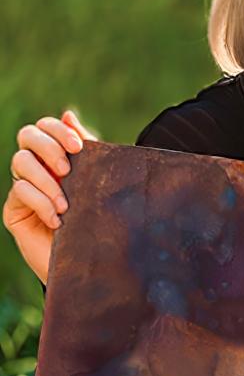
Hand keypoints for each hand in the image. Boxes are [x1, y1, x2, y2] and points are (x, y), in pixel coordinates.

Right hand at [3, 110, 95, 283]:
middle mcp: (37, 167)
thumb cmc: (97, 221)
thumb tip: (68, 113)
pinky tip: (58, 221)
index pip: (46, 127)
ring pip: (20, 162)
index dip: (58, 130)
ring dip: (45, 180)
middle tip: (68, 170)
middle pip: (27, 135)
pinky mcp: (14, 210)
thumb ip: (86, 150)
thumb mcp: (96, 183)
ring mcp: (24, 187)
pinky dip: (40, 203)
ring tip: (66, 204)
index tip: (79, 147)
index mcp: (57, 156)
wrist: (91, 262)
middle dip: (48, 148)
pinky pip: (19, 192)